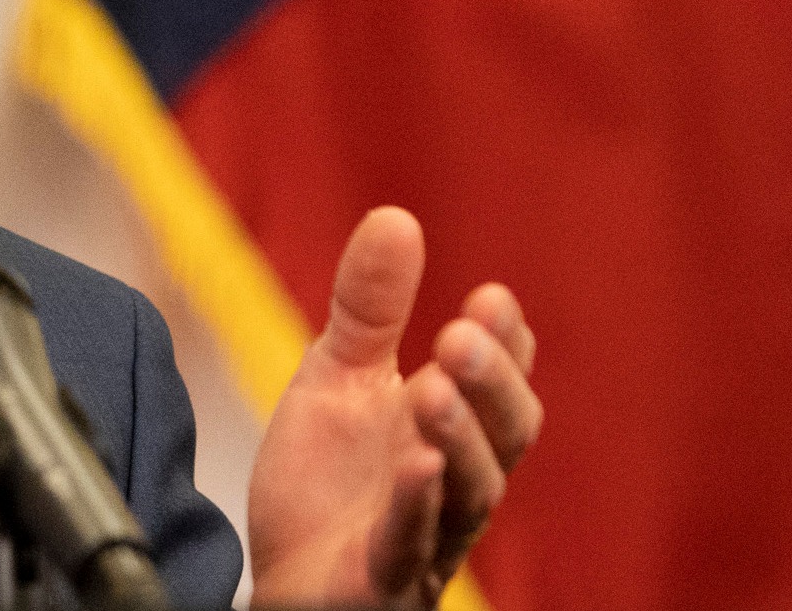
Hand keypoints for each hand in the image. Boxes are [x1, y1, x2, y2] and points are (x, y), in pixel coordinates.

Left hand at [246, 207, 539, 607]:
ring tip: (433, 386)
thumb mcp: (339, 376)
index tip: (493, 298)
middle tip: (462, 334)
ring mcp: (427, 536)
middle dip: (490, 385)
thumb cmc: (329, 482)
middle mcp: (456, 483)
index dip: (506, 346)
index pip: (500, 385)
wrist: (284, 572)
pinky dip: (416, 506)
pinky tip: (415, 465)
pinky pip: (410, 546)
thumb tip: (396, 216)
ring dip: (458, 438)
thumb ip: (370, 308)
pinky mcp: (384, 579)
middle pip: (504, 437)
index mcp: (452, 429)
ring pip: (468, 493)